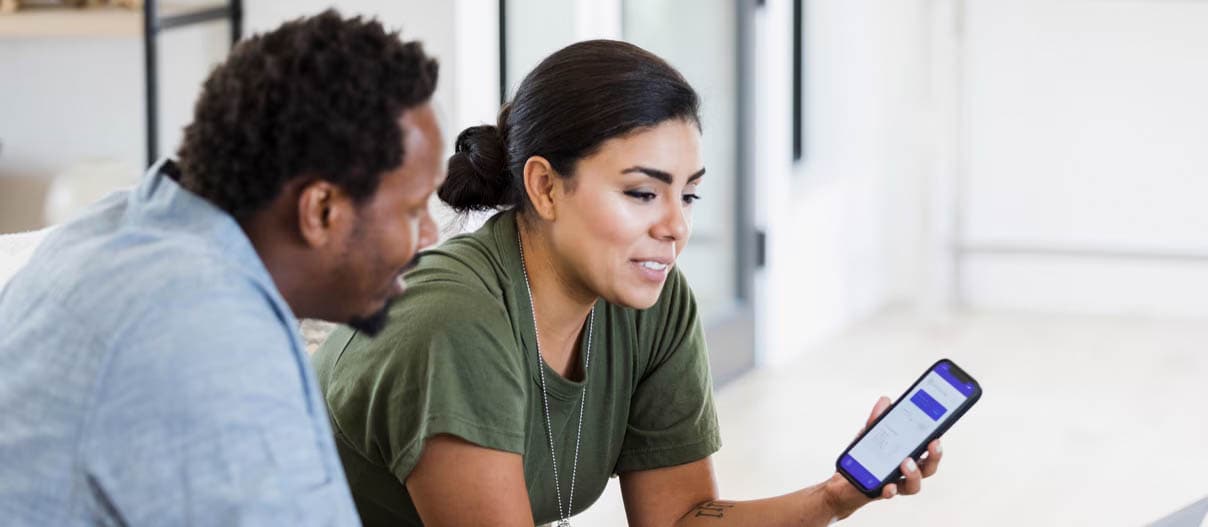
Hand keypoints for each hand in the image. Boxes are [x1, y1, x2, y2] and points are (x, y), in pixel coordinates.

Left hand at [822, 397, 944, 518]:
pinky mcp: (881, 492)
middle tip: (932, 444)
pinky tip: (888, 486)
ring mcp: (896, 483)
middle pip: (929, 468)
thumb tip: (886, 400)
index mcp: (909, 454)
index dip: (937, 443)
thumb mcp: (869, 433)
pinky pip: (889, 493)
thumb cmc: (864, 456)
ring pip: (913, 485)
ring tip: (906, 462)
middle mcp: (907, 471)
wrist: (846, 479)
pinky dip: (890, 490)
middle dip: (934, 457)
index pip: (929, 449)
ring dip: (914, 474)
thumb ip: (878, 419)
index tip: (939, 433)